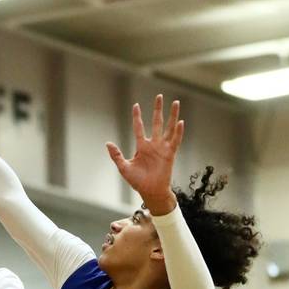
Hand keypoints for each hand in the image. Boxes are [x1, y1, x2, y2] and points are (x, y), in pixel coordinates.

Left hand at [105, 94, 183, 215]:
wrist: (150, 192)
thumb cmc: (137, 181)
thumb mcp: (124, 167)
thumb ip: (116, 155)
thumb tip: (108, 143)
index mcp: (142, 146)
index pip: (139, 127)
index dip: (137, 117)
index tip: (136, 105)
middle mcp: (153, 144)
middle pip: (156, 122)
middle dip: (157, 109)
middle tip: (159, 96)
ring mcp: (163, 148)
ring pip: (168, 128)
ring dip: (172, 115)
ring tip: (175, 102)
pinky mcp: (170, 154)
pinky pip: (175, 141)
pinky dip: (178, 132)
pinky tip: (181, 122)